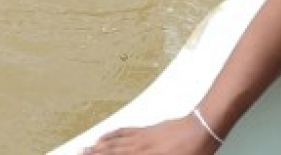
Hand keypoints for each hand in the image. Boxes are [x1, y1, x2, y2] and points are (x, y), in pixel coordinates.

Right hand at [84, 115, 220, 153]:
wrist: (201, 129)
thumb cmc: (192, 152)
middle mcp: (138, 148)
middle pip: (110, 152)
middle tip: (79, 154)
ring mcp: (141, 137)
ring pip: (114, 142)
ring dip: (98, 146)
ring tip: (85, 148)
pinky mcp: (146, 129)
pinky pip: (123, 131)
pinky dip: (111, 134)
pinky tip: (105, 136)